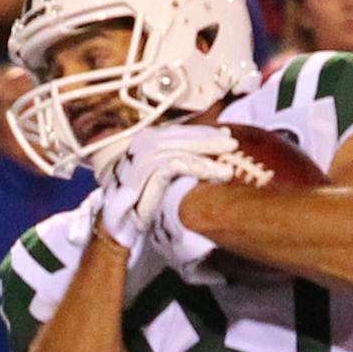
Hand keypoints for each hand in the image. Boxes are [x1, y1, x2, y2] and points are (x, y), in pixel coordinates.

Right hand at [97, 125, 237, 248]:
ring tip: (226, 168)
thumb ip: (180, 159)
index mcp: (146, 140)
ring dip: (205, 157)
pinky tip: (210, 172)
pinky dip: (192, 167)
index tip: (226, 133)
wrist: (120, 220)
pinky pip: (171, 167)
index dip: (203, 132)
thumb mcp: (162, 174)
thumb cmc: (144, 197)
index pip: (178, 131)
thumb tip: (214, 148)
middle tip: (232, 144)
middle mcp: (141, 145)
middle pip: (179, 137)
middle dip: (208, 140)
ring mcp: (139, 159)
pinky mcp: (140, 177)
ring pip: (177, 151)